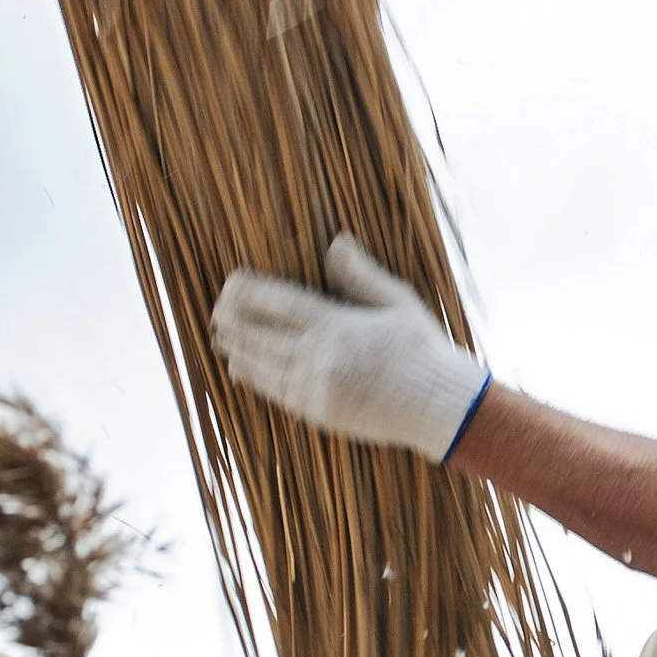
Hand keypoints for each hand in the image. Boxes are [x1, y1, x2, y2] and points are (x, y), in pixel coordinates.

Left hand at [214, 239, 488, 460]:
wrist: (439, 407)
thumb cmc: (423, 350)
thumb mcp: (398, 302)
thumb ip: (360, 275)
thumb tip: (335, 243)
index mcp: (336, 325)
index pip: (275, 302)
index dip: (245, 291)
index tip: (230, 281)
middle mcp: (318, 358)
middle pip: (257, 335)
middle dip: (231, 321)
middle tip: (217, 308)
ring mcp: (315, 388)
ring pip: (259, 366)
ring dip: (236, 349)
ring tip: (220, 336)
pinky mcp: (317, 413)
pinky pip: (274, 392)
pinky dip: (253, 377)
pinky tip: (241, 367)